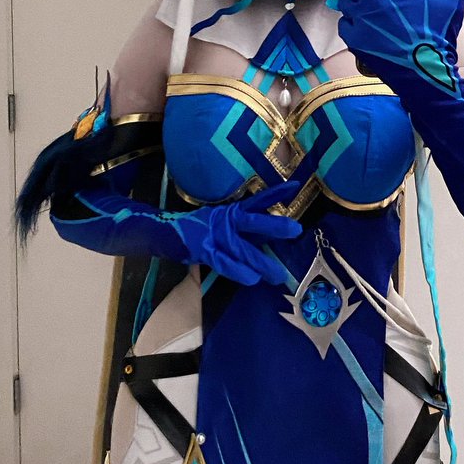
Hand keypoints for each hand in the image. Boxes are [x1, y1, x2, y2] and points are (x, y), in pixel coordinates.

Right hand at [184, 182, 302, 285]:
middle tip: (296, 230)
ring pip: (242, 249)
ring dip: (261, 262)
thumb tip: (275, 233)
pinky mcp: (204, 250)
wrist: (166, 232)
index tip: (297, 185)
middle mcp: (226, 220)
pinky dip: (238, 271)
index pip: (259, 200)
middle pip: (253, 222)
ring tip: (278, 275)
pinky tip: (252, 279)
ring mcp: (215, 235)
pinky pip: (224, 263)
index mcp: (233, 211)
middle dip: (274, 226)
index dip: (277, 193)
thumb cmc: (202, 229)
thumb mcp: (227, 223)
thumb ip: (249, 230)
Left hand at [337, 0, 463, 93]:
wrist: (427, 70)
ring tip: (366, 5)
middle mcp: (369, 2)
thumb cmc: (437, 37)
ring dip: (353, 1)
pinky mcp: (356, 41)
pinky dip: (351, 22)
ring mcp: (360, 22)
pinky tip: (364, 24)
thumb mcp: (451, 0)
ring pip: (344, 2)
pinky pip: (344, 25)